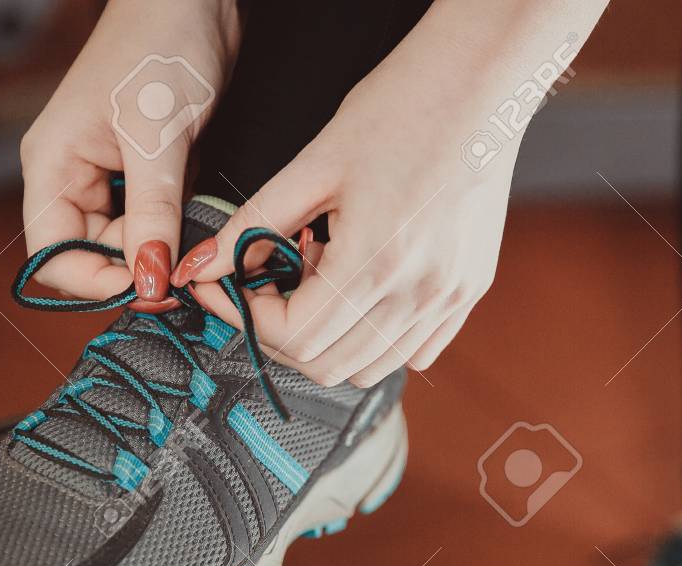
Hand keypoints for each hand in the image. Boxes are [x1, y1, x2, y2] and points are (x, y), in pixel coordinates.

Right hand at [19, 0, 238, 301]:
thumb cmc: (163, 44)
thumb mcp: (158, 138)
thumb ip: (152, 214)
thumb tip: (149, 278)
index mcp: (52, 166)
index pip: (53, 255)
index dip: (97, 283)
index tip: (150, 291)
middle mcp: (72, 176)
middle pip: (91, 256)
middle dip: (135, 270)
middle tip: (185, 277)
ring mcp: (107, 175)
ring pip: (126, 242)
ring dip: (160, 252)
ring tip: (195, 244)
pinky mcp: (142, 171)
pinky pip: (153, 220)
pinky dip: (175, 229)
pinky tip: (196, 218)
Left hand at [175, 19, 522, 385]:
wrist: (481, 82)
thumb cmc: (400, 108)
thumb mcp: (313, 163)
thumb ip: (252, 225)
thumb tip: (200, 270)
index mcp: (375, 260)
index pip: (293, 336)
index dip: (245, 317)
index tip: (225, 286)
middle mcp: (418, 293)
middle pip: (326, 365)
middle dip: (278, 333)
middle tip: (266, 282)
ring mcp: (449, 298)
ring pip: (367, 367)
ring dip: (326, 339)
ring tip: (317, 277)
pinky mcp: (469, 293)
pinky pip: (412, 351)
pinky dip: (372, 338)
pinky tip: (358, 286)